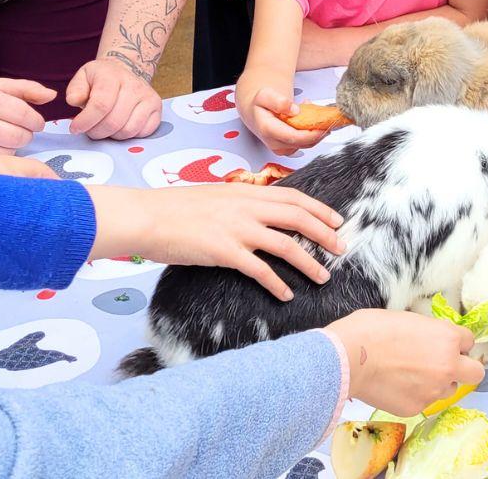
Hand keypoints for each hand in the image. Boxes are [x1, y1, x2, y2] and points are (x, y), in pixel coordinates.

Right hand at [0, 78, 52, 154]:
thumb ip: (26, 89)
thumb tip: (52, 95)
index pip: (22, 113)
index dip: (36, 121)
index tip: (36, 122)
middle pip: (16, 136)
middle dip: (26, 135)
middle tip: (20, 131)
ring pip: (6, 153)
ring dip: (14, 148)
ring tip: (6, 138)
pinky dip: (1, 158)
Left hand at [66, 57, 161, 140]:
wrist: (126, 71)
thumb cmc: (102, 78)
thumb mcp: (83, 77)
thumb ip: (75, 90)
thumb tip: (75, 101)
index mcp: (112, 75)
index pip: (101, 104)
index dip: (86, 121)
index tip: (76, 128)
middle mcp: (134, 85)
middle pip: (113, 122)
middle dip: (96, 132)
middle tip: (89, 130)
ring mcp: (148, 97)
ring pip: (128, 130)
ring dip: (112, 135)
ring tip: (104, 127)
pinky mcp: (157, 110)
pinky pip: (142, 133)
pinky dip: (128, 136)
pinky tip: (119, 127)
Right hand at [92, 182, 345, 300]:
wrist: (146, 217)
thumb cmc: (173, 209)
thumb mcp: (212, 196)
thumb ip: (236, 203)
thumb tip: (254, 213)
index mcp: (244, 192)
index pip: (292, 197)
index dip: (318, 209)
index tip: (336, 220)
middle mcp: (245, 207)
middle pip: (297, 218)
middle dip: (324, 233)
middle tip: (341, 248)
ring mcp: (236, 229)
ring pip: (286, 245)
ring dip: (309, 262)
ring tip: (323, 277)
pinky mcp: (224, 251)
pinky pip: (260, 270)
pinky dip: (278, 284)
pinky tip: (286, 295)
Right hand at [237, 83, 326, 157]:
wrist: (255, 110)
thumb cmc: (260, 103)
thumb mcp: (265, 95)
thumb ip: (278, 101)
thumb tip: (293, 110)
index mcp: (268, 130)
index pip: (294, 138)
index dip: (312, 134)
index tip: (324, 125)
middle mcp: (274, 143)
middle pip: (303, 143)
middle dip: (318, 131)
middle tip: (326, 116)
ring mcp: (282, 148)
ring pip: (306, 144)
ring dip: (315, 130)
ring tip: (315, 114)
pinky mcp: (288, 148)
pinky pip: (305, 143)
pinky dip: (312, 133)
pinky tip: (310, 120)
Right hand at [324, 309, 484, 415]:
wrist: (349, 357)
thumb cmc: (372, 330)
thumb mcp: (408, 319)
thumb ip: (428, 332)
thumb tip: (430, 338)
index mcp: (447, 338)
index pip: (469, 341)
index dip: (456, 342)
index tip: (445, 343)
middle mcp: (447, 366)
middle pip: (475, 373)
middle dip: (464, 368)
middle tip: (445, 364)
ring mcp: (433, 390)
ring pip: (449, 389)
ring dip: (438, 383)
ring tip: (412, 375)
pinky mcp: (416, 407)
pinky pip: (424, 401)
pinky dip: (415, 395)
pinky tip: (396, 385)